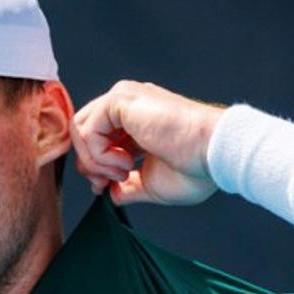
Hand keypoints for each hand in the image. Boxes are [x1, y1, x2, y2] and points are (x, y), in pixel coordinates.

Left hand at [70, 80, 223, 205]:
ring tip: (123, 173)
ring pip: (81, 130)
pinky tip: (124, 164)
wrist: (212, 154)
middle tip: (105, 184)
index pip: (99, 139)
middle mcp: (129, 105)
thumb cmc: (195, 168)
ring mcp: (125, 99)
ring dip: (94, 162)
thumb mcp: (152, 183)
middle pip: (83, 132)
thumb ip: (128, 187)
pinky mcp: (120, 100)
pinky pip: (87, 130)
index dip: (96, 167)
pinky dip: (98, 155)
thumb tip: (112, 195)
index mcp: (137, 120)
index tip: (108, 187)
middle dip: (89, 165)